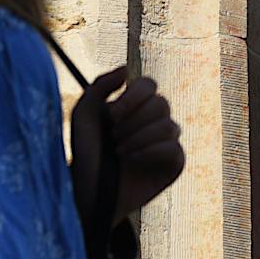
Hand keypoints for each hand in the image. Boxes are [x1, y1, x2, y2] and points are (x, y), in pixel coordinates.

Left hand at [72, 65, 185, 226]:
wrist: (88, 190)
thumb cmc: (85, 152)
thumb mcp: (85, 113)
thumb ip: (101, 85)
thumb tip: (126, 69)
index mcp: (133, 106)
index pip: (148, 85)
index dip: (133, 97)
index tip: (112, 117)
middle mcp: (152, 120)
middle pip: (160, 103)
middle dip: (134, 122)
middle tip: (113, 139)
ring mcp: (165, 142)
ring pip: (169, 125)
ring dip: (139, 138)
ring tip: (119, 152)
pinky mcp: (174, 164)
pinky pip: (175, 148)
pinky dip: (152, 152)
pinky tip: (133, 160)